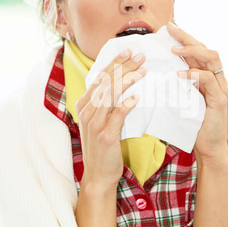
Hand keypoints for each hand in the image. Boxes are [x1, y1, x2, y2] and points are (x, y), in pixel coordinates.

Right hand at [76, 49, 145, 189]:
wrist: (98, 175)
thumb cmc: (103, 147)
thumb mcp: (100, 121)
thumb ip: (106, 104)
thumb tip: (123, 85)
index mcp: (84, 105)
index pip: (100, 78)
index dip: (114, 63)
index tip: (128, 51)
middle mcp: (87, 112)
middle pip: (106, 83)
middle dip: (123, 67)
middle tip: (140, 56)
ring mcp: (95, 124)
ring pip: (110, 95)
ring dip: (127, 81)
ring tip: (142, 71)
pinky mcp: (105, 136)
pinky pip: (116, 116)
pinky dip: (125, 105)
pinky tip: (136, 98)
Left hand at [167, 22, 227, 160]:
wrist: (208, 148)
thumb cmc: (192, 125)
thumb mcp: (180, 100)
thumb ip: (174, 85)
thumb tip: (153, 72)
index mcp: (206, 76)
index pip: (197, 50)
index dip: (184, 37)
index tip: (167, 27)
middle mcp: (216, 78)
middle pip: (205, 48)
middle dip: (187, 36)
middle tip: (170, 27)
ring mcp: (220, 88)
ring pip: (212, 58)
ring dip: (192, 51)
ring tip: (174, 48)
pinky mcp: (220, 100)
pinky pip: (209, 81)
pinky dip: (194, 74)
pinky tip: (179, 74)